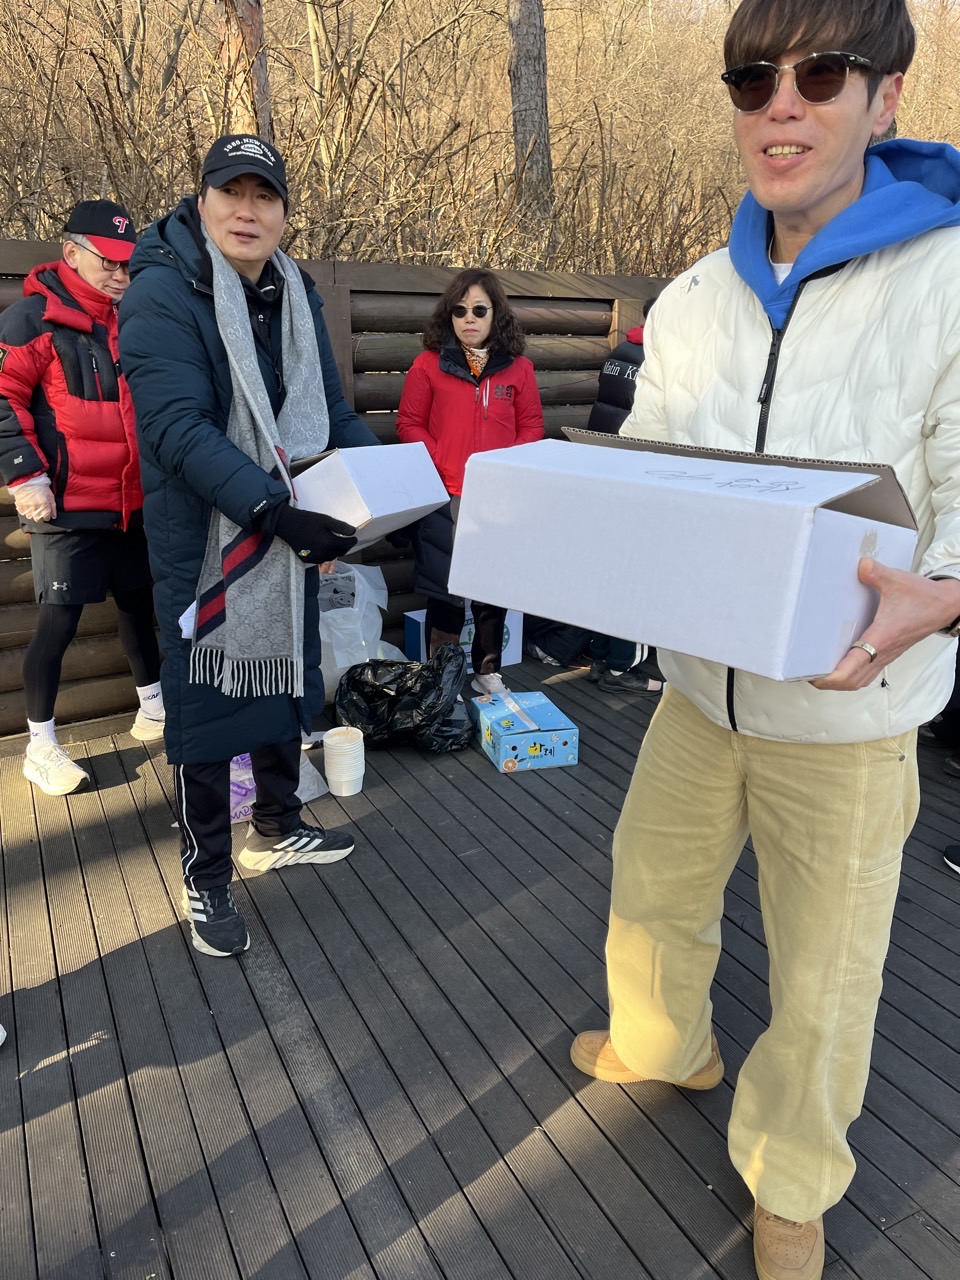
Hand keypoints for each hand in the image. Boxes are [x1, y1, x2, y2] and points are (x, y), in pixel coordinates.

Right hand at [13, 485, 56, 521]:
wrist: (29, 479)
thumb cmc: (42, 487)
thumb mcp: (50, 495)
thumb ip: (53, 506)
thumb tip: (54, 516)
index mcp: (44, 504)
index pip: (46, 516)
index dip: (47, 518)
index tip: (47, 517)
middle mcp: (35, 506)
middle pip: (37, 518)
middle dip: (39, 518)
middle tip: (40, 516)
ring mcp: (27, 505)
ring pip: (29, 516)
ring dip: (32, 516)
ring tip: (33, 512)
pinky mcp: (20, 503)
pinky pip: (22, 511)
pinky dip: (24, 512)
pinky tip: (26, 509)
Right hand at [269, 503, 357, 563]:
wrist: (287, 525)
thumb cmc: (307, 520)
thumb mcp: (326, 520)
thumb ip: (341, 527)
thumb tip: (354, 532)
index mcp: (328, 543)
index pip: (347, 546)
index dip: (352, 541)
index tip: (354, 538)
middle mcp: (322, 554)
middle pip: (340, 553)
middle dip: (344, 547)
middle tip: (344, 539)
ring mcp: (314, 559)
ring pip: (330, 557)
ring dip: (334, 551)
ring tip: (333, 542)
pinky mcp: (307, 560)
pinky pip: (321, 559)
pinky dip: (324, 554)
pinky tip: (322, 546)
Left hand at [811, 558, 959, 690]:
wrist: (945, 605)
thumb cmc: (924, 597)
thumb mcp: (897, 580)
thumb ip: (876, 573)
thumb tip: (861, 565)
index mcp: (882, 638)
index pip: (853, 667)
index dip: (832, 676)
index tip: (814, 675)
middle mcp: (883, 652)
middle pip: (852, 682)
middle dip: (829, 683)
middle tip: (808, 674)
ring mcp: (887, 656)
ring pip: (860, 681)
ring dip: (840, 683)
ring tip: (820, 674)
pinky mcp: (889, 654)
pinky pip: (867, 674)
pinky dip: (851, 677)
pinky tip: (840, 667)